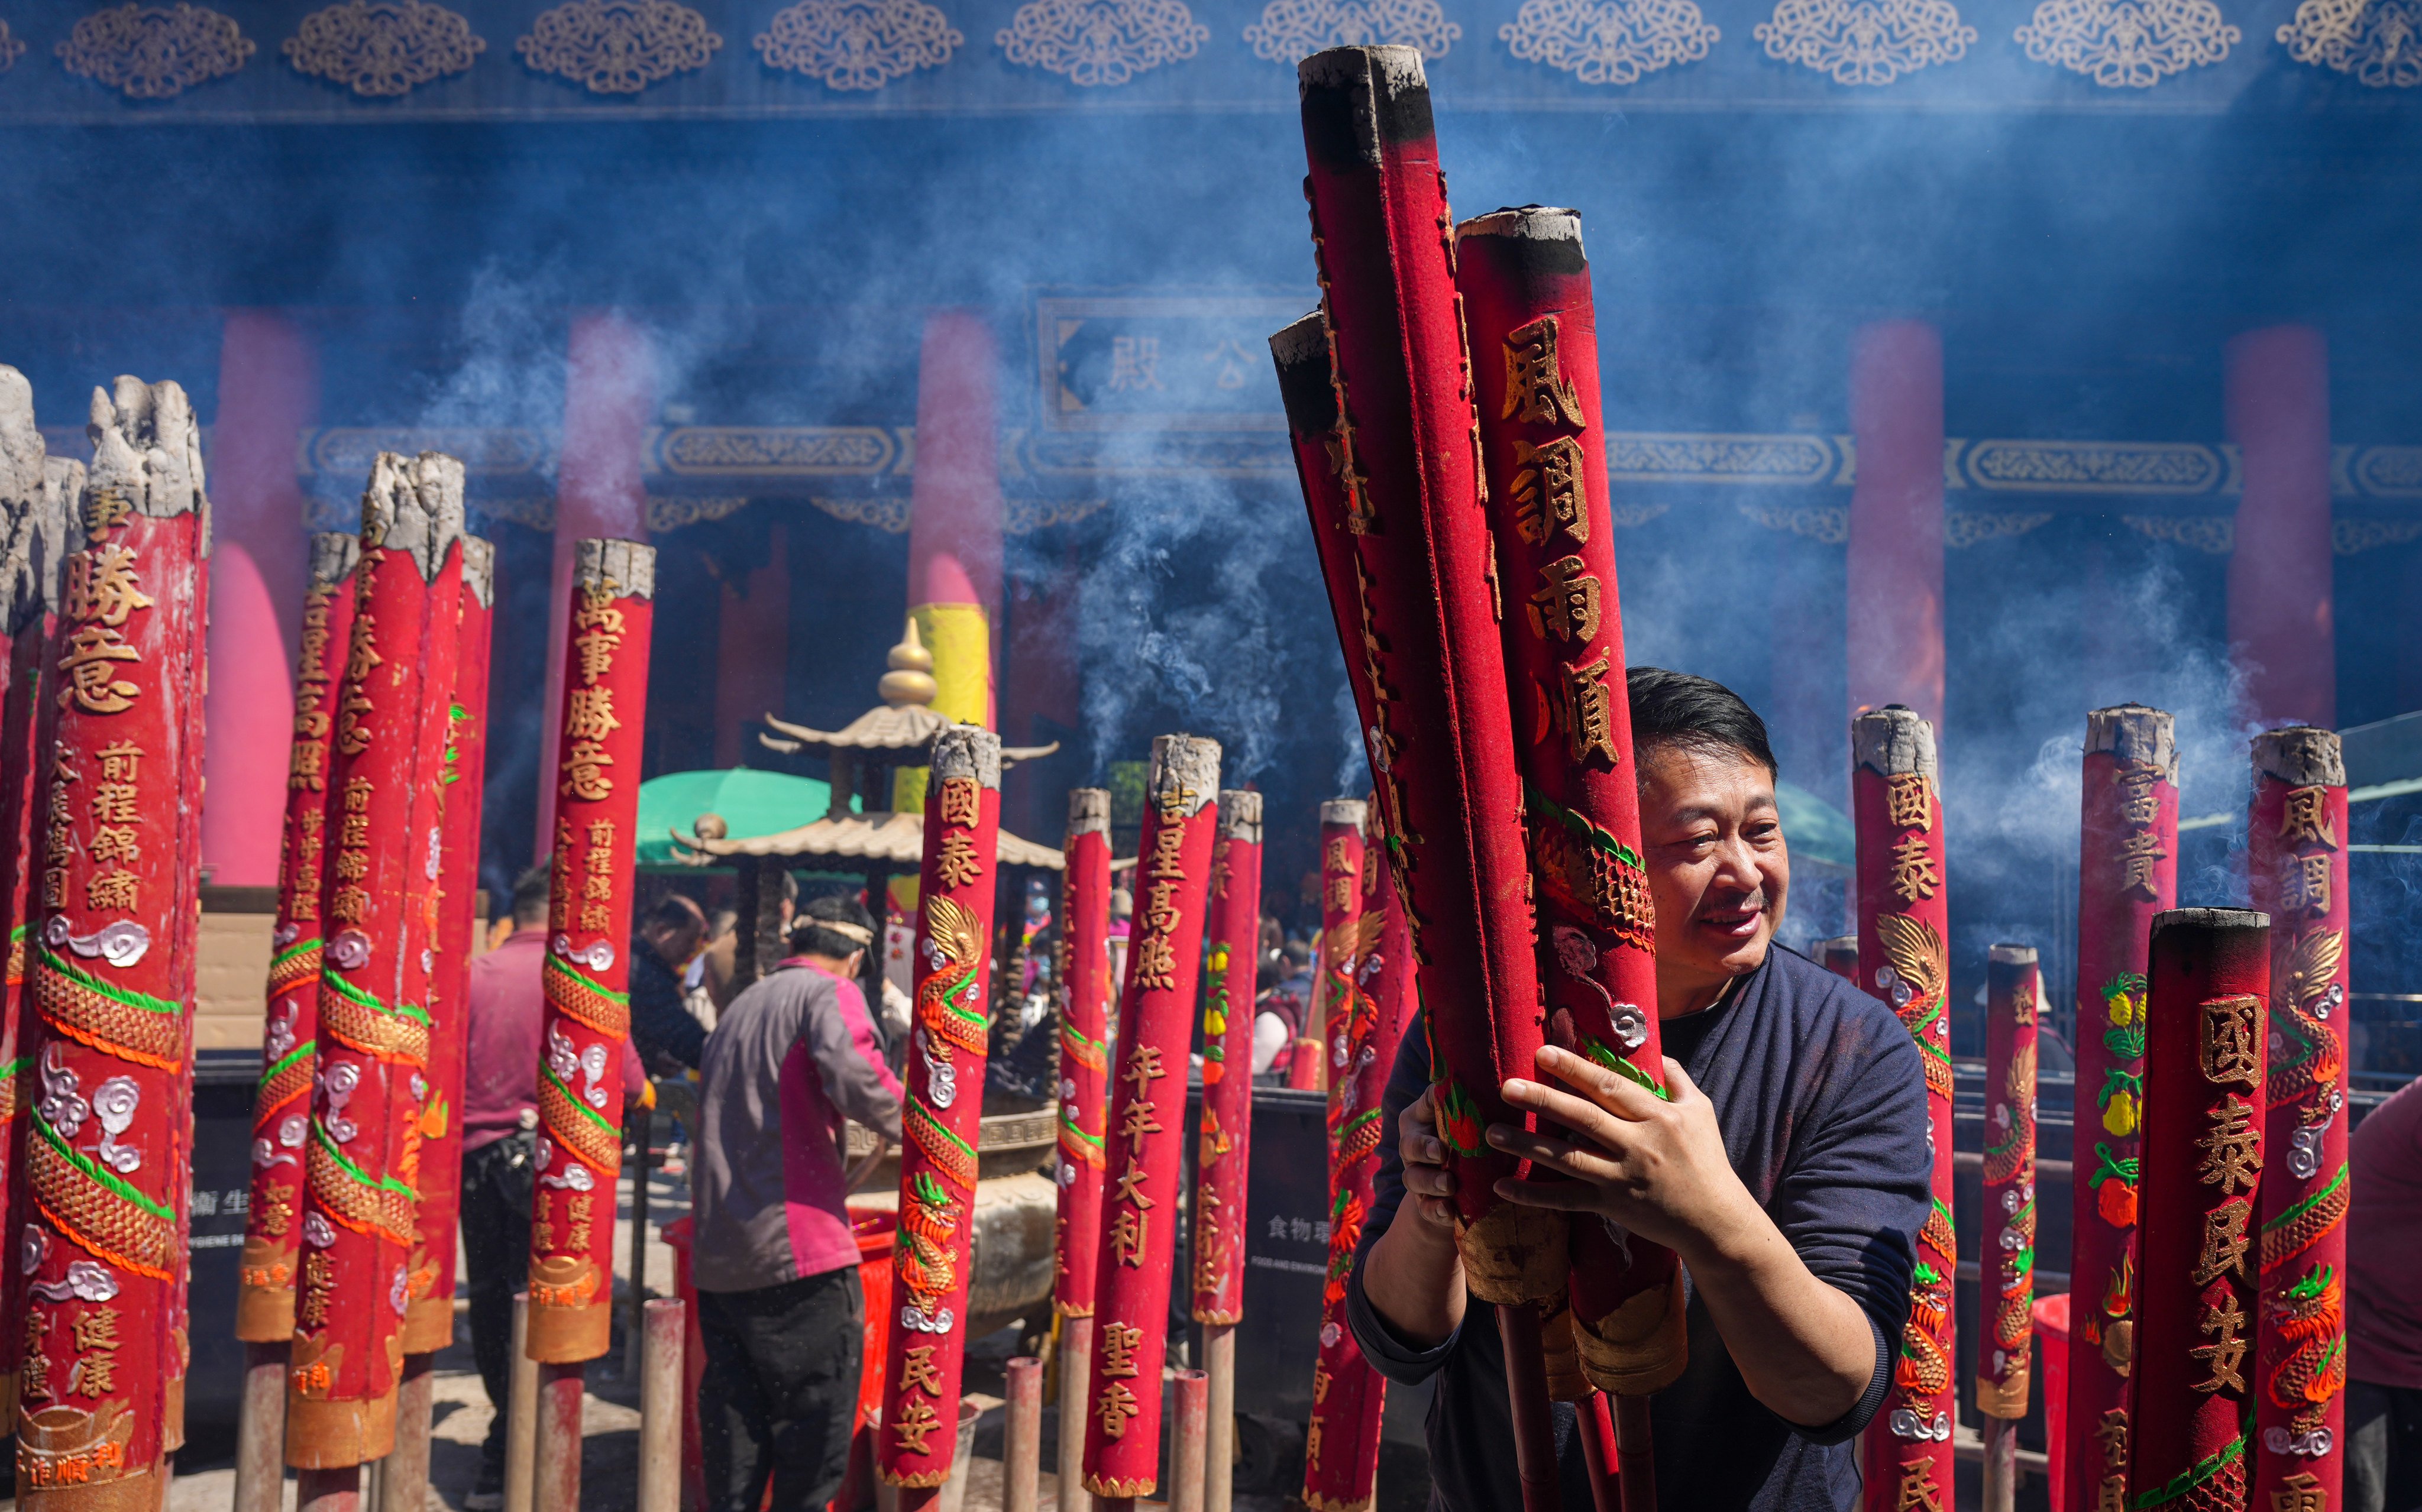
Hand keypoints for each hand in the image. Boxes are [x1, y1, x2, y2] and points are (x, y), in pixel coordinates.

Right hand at [1397, 1085, 1459, 1233]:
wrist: (1468, 1184)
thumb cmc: (1470, 1138)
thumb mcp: (1470, 1118)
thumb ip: (1467, 1098)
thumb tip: (1486, 1068)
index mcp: (1421, 1121)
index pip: (1417, 1115)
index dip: (1427, 1118)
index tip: (1444, 1135)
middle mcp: (1414, 1147)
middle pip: (1408, 1146)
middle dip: (1423, 1150)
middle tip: (1441, 1154)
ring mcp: (1418, 1176)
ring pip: (1413, 1178)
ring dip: (1430, 1182)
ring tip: (1449, 1186)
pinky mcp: (1427, 1203)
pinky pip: (1425, 1209)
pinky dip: (1435, 1211)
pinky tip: (1448, 1212)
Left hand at [1484, 1045, 1755, 1265]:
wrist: (1715, 1222)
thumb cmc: (1707, 1162)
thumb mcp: (1701, 1113)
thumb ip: (1676, 1080)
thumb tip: (1657, 1052)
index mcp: (1658, 1117)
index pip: (1610, 1087)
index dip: (1575, 1069)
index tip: (1542, 1052)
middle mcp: (1637, 1145)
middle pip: (1583, 1118)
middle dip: (1543, 1100)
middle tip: (1506, 1086)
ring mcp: (1622, 1178)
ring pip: (1568, 1159)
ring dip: (1528, 1145)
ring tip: (1492, 1132)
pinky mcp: (1612, 1206)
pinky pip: (1567, 1199)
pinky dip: (1534, 1195)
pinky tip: (1503, 1186)